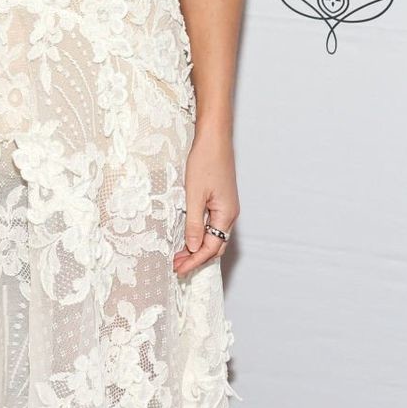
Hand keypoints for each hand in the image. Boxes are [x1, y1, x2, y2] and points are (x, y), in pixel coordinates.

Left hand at [173, 124, 237, 277]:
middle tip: (177, 266)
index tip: (178, 269)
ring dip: (197, 248)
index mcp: (226, 215)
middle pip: (215, 246)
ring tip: (179, 255)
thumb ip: (194, 223)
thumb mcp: (194, 195)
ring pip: (214, 237)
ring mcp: (226, 208)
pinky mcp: (220, 201)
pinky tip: (188, 236)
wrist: (214, 138)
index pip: (211, 248)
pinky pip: (212, 226)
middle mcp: (229, 214)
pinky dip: (200, 235)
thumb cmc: (205, 161)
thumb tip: (193, 248)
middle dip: (196, 259)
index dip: (194, 261)